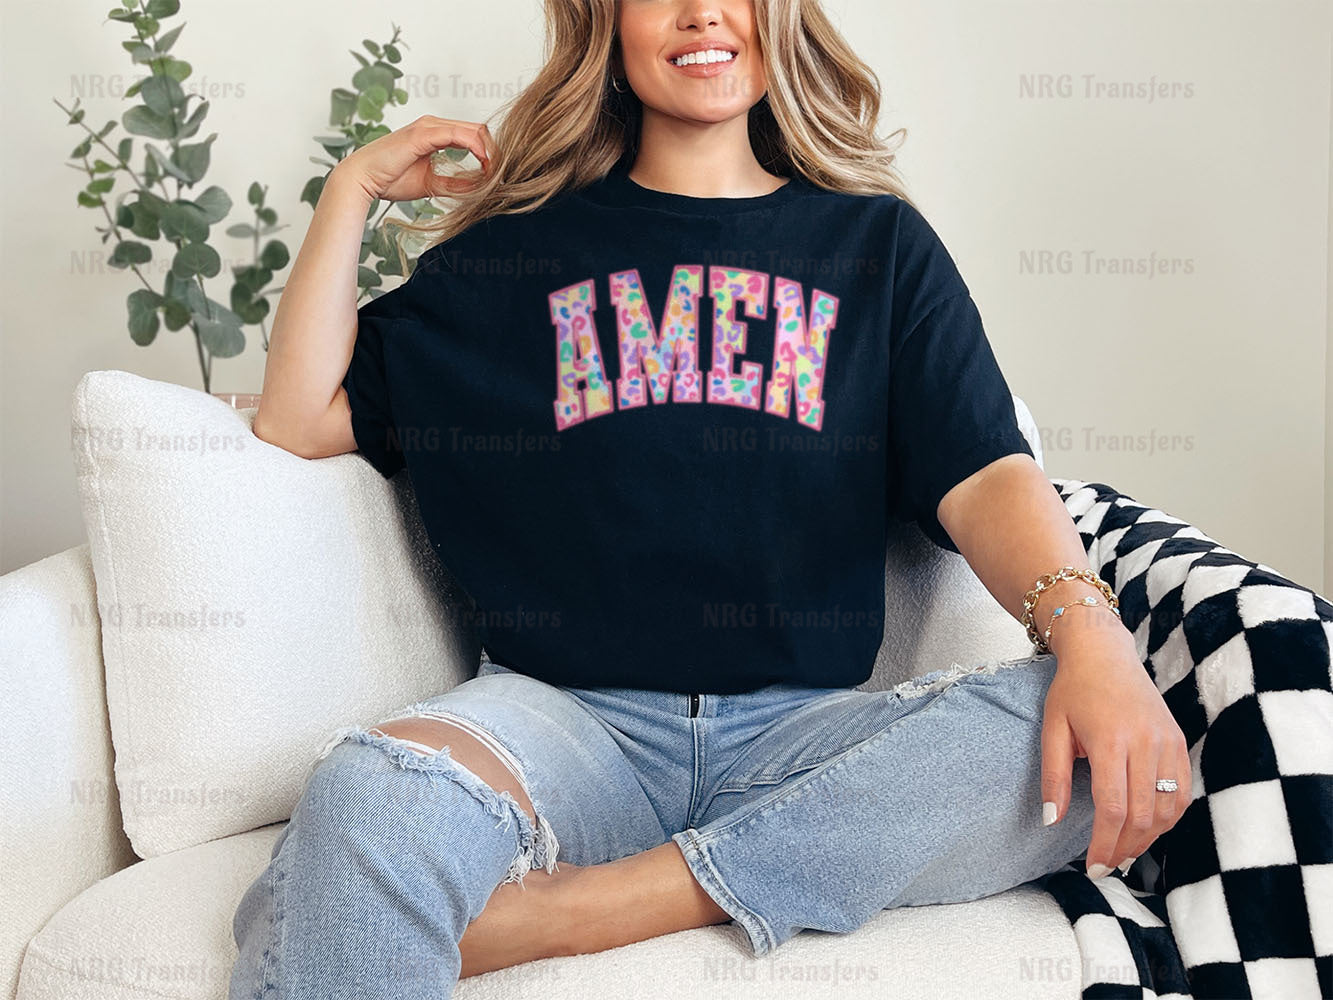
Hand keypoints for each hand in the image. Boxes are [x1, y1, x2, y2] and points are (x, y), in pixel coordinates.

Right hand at [334, 114, 496, 202]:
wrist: (363, 180)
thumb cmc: (390, 179)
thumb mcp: (432, 184)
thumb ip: (455, 184)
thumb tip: (479, 189)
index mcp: (434, 133)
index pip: (472, 135)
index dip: (489, 152)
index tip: (498, 173)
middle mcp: (433, 125)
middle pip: (477, 129)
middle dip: (494, 151)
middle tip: (503, 173)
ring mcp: (428, 126)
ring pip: (472, 130)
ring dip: (489, 150)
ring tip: (496, 172)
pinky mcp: (423, 134)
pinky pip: (459, 135)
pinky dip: (476, 148)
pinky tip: (485, 164)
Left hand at [1039, 631, 1191, 876]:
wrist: (1104, 653)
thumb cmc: (1073, 690)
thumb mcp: (1052, 729)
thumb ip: (1053, 777)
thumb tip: (1051, 821)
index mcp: (1110, 740)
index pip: (1113, 808)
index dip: (1104, 843)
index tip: (1093, 866)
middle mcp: (1145, 743)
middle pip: (1143, 814)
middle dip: (1124, 847)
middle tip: (1106, 866)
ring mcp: (1167, 741)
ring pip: (1168, 808)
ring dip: (1148, 837)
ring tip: (1124, 852)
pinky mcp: (1178, 741)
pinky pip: (1181, 791)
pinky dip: (1168, 817)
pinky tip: (1148, 828)